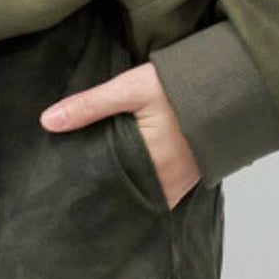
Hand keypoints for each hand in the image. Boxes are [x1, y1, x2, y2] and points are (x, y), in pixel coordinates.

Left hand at [37, 57, 201, 208]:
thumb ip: (90, 106)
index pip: (106, 185)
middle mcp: (165, 180)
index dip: (85, 184)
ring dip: (124, 189)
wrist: (230, 83)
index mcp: (148, 162)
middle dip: (102, 189)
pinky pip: (161, 192)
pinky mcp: (190, 178)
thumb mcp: (130, 88)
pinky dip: (144, 187)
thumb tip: (48, 121)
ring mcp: (180, 182)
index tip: (64, 183)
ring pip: (142, 195)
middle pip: (124, 194)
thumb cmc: (180, 85)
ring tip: (98, 181)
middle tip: (75, 185)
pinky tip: (129, 177)